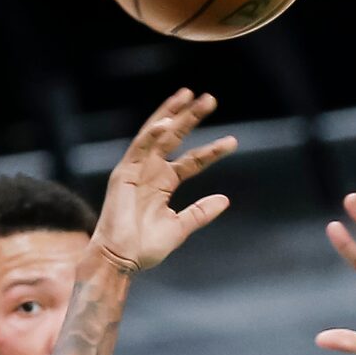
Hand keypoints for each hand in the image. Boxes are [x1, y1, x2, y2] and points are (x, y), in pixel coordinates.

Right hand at [91, 89, 236, 274]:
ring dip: (172, 114)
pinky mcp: (124, 173)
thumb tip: (225, 199)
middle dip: (190, 117)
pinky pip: (139, 148)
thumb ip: (201, 212)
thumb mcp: (181, 227)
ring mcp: (137, 169)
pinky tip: (168, 121)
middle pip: (174, 138)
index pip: (192, 160)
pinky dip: (152, 134)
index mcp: (164, 183)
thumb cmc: (146, 247)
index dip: (211, 150)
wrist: (122, 259)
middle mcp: (152, 171)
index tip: (233, 141)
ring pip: (157, 134)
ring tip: (189, 96)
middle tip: (209, 98)